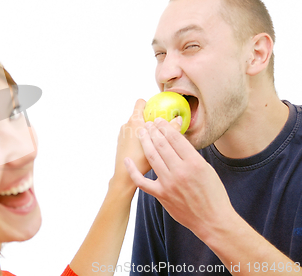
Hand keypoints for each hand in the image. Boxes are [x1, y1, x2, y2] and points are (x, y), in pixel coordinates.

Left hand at [111, 100, 180, 195]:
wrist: (124, 177)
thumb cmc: (142, 162)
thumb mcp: (161, 146)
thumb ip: (171, 131)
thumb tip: (178, 119)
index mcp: (134, 121)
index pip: (140, 103)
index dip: (150, 104)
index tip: (158, 110)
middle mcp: (126, 125)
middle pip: (140, 115)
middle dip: (150, 119)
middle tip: (162, 128)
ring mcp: (122, 134)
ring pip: (136, 126)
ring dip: (145, 131)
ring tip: (157, 141)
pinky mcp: (121, 143)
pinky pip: (132, 135)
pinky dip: (140, 139)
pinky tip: (148, 150)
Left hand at [124, 117, 235, 238]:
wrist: (212, 220)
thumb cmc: (213, 194)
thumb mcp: (207, 169)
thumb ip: (191, 155)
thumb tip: (176, 139)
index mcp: (194, 163)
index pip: (176, 138)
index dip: (165, 127)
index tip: (159, 120)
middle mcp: (180, 171)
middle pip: (162, 145)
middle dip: (153, 131)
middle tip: (148, 123)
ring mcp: (168, 183)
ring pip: (152, 157)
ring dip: (145, 142)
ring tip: (141, 132)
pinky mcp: (161, 195)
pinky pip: (142, 181)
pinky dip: (132, 170)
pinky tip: (127, 160)